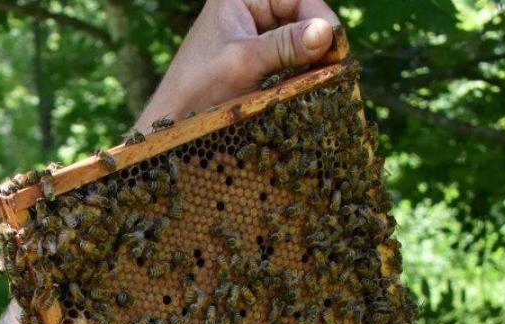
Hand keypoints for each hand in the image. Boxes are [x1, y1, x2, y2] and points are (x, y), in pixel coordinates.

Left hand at [136, 0, 340, 130]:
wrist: (168, 131)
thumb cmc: (196, 92)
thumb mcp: (244, 63)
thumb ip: (285, 45)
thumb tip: (328, 32)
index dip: (320, 18)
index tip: (336, 47)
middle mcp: (246, 11)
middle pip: (300, 16)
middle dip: (318, 39)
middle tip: (335, 67)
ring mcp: (250, 38)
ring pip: (297, 41)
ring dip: (311, 59)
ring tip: (324, 79)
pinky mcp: (254, 64)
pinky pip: (288, 61)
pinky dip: (300, 73)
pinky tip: (307, 88)